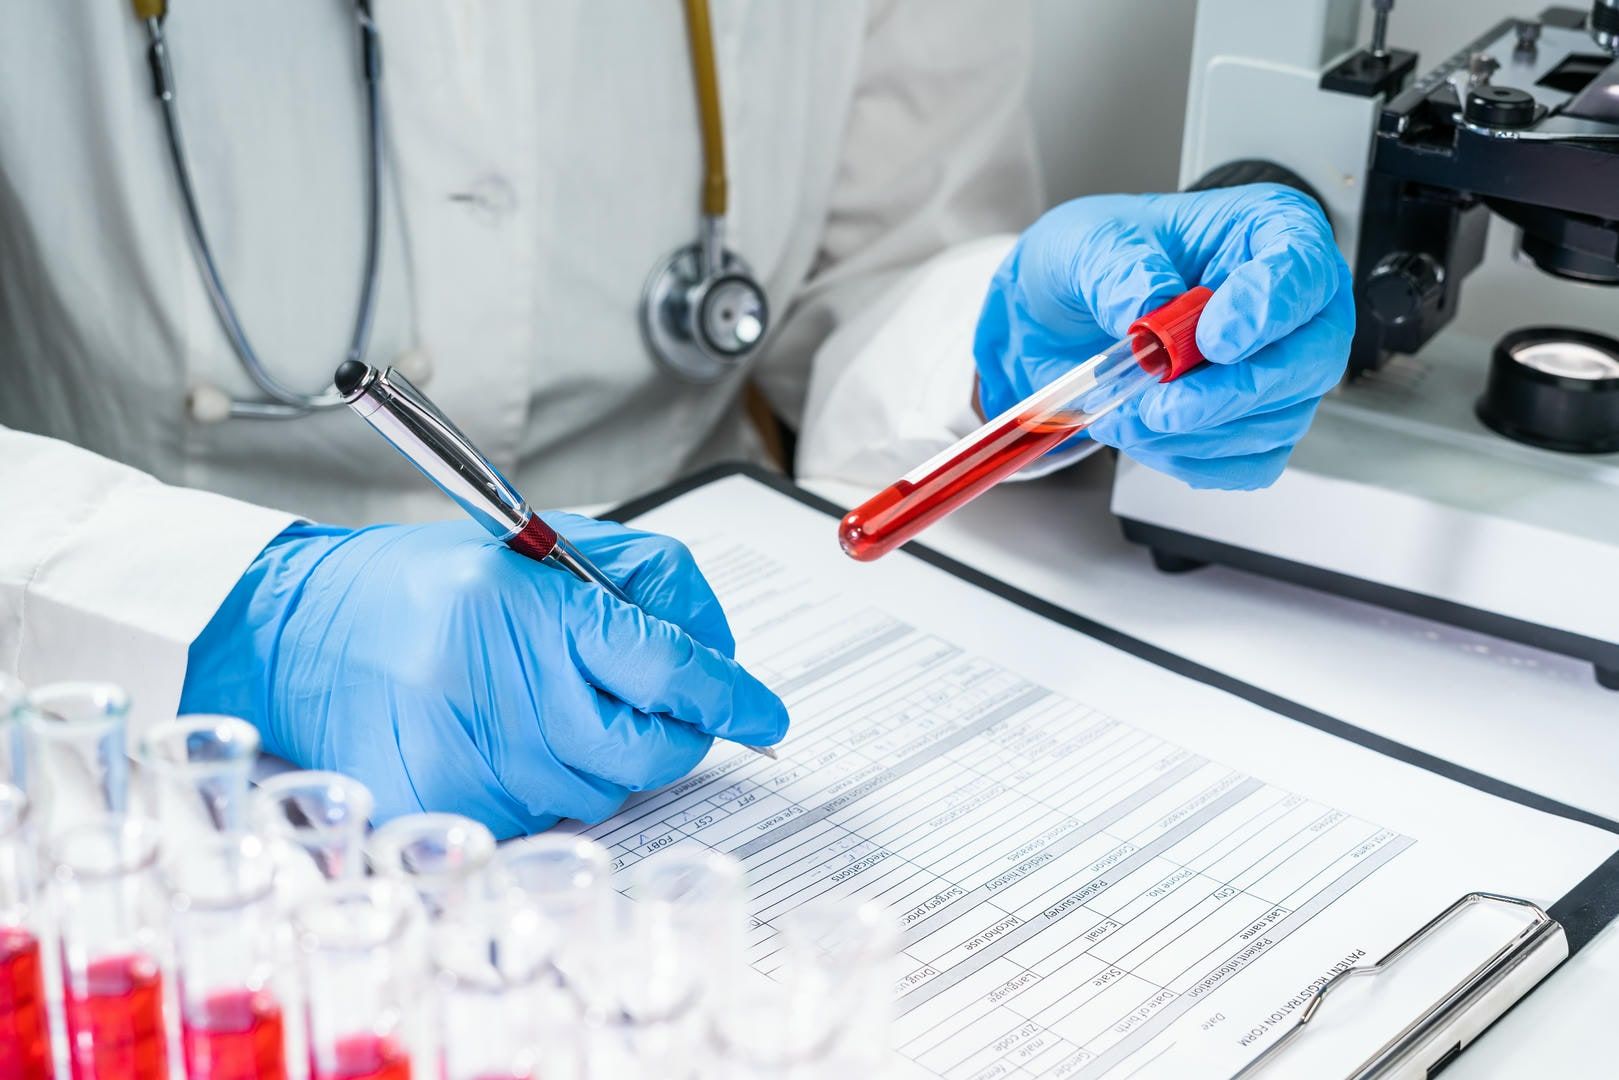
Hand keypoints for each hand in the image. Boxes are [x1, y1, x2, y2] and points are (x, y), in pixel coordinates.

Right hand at [180, 515, 787, 837]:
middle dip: (671, 728)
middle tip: (647, 697)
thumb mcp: (539, 547)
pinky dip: (545, 783)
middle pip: (651, 746)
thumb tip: (717, 652)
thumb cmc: (423, 585)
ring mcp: (475, 754)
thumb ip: (642, 586)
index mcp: (533, 604)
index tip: (764, 711)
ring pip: (604, 789)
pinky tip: (499, 735)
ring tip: (536, 700)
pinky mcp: (450, 805)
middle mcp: (505, 682)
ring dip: (600, 754)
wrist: (301, 632)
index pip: (667, 664)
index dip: (728, 693)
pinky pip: (545, 815)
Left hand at [974, 184, 1353, 488]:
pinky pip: (1252, 461)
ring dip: (1200, 433)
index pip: (1304, 269)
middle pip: (1311, 358)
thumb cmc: (1099, 262)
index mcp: (1269, 231)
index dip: (1267, 310)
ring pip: (1281, 420)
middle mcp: (1291, 303)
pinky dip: (1195, 459)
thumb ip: (1118, 269)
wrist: (1063, 317)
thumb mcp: (1088, 241)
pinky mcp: (1255, 421)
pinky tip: (1147, 437)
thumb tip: (1149, 307)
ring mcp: (1281, 367)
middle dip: (1236, 392)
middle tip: (1166, 406)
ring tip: (1129, 416)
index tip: (1213, 340)